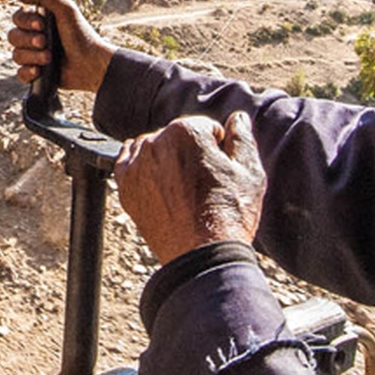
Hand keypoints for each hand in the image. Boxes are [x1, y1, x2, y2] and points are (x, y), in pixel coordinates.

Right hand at [8, 0, 115, 91]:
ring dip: (32, 56)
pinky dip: (27, 72)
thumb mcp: (65, 9)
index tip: (40, 25)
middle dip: (28, 40)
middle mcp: (35, 37)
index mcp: (40, 21)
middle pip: (13, 36)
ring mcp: (35, 56)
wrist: (91, 64)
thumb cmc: (81, 35)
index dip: (25, 21)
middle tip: (45, 42)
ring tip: (49, 59)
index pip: (17, 17)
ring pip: (16, 55)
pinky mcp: (37, 74)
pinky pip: (20, 74)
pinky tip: (39, 71)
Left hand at [115, 113, 265, 262]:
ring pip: (155, 150)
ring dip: (168, 162)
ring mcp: (137, 164)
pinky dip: (144, 171)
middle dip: (191, 154)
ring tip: (184, 190)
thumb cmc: (228, 214)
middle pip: (179, 138)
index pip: (206, 128)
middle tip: (204, 185)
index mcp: (186, 131)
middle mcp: (155, 141)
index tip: (221, 171)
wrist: (202, 255)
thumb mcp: (249, 171)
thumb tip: (237, 119)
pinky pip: (131, 165)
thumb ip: (241, 138)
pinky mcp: (125, 187)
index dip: (218, 150)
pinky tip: (162, 188)